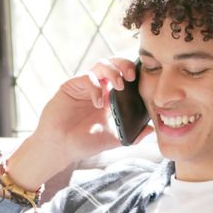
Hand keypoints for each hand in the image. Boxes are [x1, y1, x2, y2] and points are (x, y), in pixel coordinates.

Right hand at [1, 57, 153, 189]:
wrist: (60, 147)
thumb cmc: (83, 143)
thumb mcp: (112, 139)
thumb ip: (131, 135)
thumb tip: (151, 130)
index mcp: (109, 96)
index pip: (124, 76)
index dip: (134, 72)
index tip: (144, 79)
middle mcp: (98, 87)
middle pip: (113, 64)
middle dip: (124, 65)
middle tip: (132, 76)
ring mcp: (84, 86)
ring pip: (100, 65)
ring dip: (113, 71)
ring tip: (119, 85)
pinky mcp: (70, 86)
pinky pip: (86, 78)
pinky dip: (95, 87)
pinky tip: (99, 103)